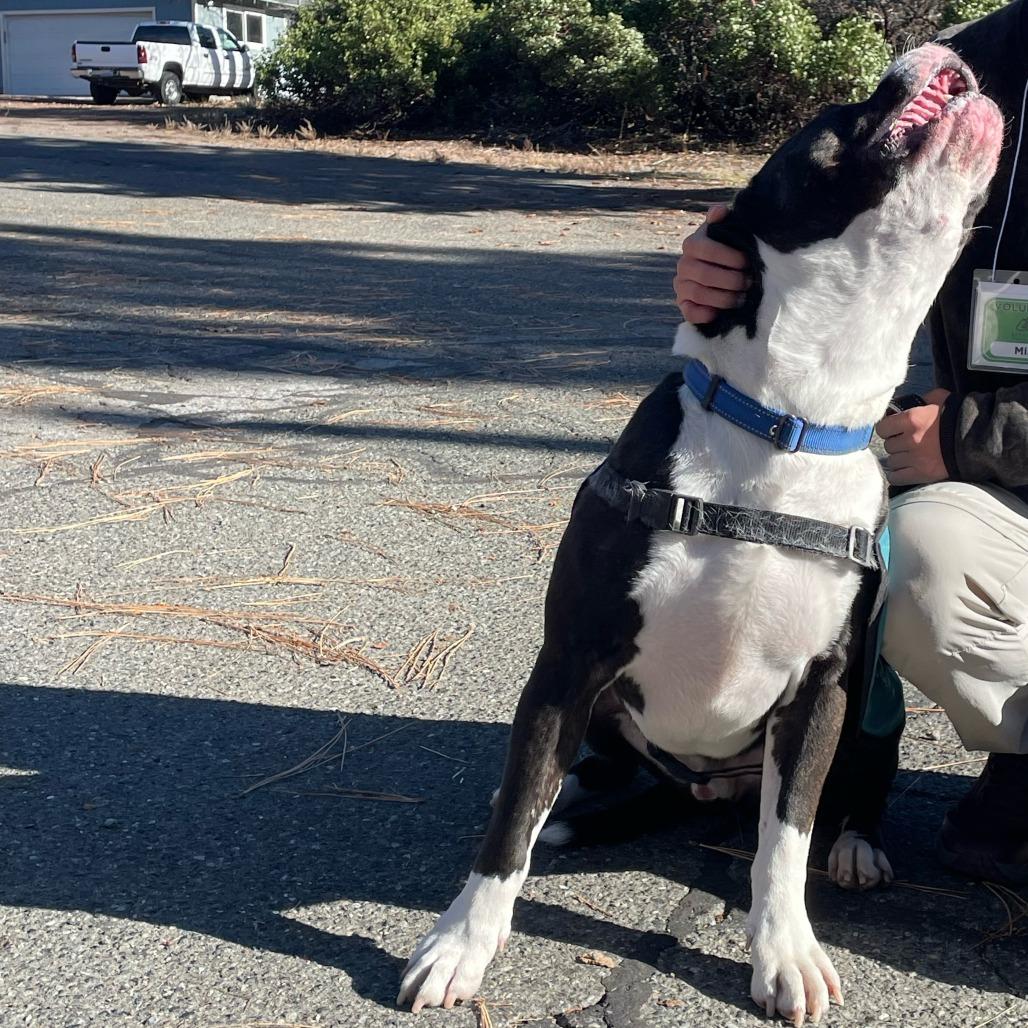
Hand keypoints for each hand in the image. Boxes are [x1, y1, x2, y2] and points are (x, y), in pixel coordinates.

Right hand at [674, 204, 749, 323]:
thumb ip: (724, 219)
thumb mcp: (728, 230)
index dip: (728, 256)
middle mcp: (683, 265)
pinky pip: (690, 313)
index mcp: (692, 244)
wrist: (723, 272)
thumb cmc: (730, 249)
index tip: (747, 261)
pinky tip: (721, 312)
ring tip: (742, 298)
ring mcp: (681, 286)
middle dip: (730, 280)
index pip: (706, 249)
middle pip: (704, 274)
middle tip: (749, 282)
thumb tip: (719, 211)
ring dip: (724, 298)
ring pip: (699, 294)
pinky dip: (706, 314)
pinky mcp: (684, 306)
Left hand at [875, 388, 950, 486]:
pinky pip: (896, 478)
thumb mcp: (938, 399)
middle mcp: (911, 440)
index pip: (882, 428)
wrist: (979, 438)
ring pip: (892, 461)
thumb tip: (901, 406)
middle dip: (896, 443)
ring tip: (911, 454)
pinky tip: (905, 468)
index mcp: (912, 419)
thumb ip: (918, 401)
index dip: (887, 428)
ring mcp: (916, 459)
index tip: (893, 429)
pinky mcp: (922, 474)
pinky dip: (898, 474)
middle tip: (907, 441)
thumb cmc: (958, 415)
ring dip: (899, 458)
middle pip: (888, 446)